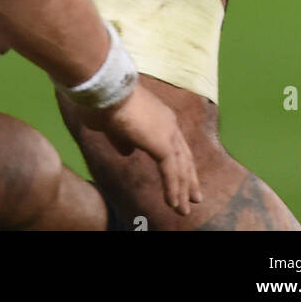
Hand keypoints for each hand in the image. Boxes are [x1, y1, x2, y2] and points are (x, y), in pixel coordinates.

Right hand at [72, 81, 201, 216]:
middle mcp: (168, 123)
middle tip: (195, 198)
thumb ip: (123, 140)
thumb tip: (128, 152)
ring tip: (183, 210)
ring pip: (180, 166)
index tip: (183, 177)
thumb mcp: (114, 126)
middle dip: (189, 178)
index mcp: (159, 116)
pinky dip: (173, 189)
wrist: (106, 91)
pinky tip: (173, 204)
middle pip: (184, 156)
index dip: (180, 162)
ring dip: (183, 190)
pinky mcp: (162, 144)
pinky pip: (171, 172)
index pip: (175, 143)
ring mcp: (167, 132)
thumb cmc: (105, 103)